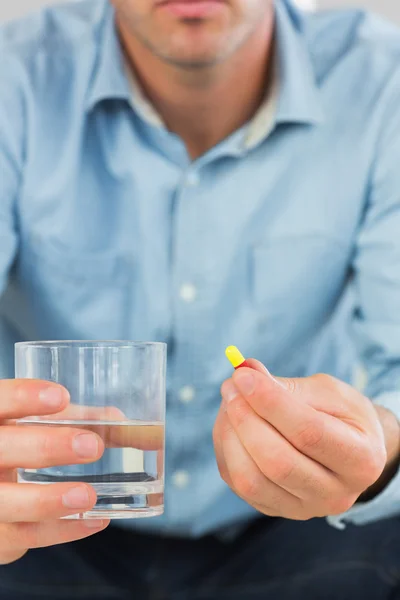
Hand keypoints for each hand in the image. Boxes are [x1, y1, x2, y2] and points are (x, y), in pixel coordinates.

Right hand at [0, 379, 108, 564]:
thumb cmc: (19, 448)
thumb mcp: (38, 426)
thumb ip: (75, 421)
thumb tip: (120, 421)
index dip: (23, 397)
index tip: (61, 397)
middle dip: (44, 447)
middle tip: (92, 446)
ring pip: (4, 502)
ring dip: (46, 501)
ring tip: (88, 495)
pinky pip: (22, 536)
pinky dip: (60, 530)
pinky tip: (92, 520)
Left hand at [214, 360, 392, 519]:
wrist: (350, 451)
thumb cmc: (341, 415)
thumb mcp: (330, 392)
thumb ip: (289, 385)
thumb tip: (246, 371)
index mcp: (361, 460)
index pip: (308, 433)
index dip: (270, 403)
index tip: (244, 377)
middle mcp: (335, 494)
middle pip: (277, 462)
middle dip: (246, 418)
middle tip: (231, 386)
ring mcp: (303, 509)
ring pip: (251, 480)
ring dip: (230, 434)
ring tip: (230, 401)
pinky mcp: (273, 509)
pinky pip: (237, 483)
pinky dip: (226, 448)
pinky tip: (231, 423)